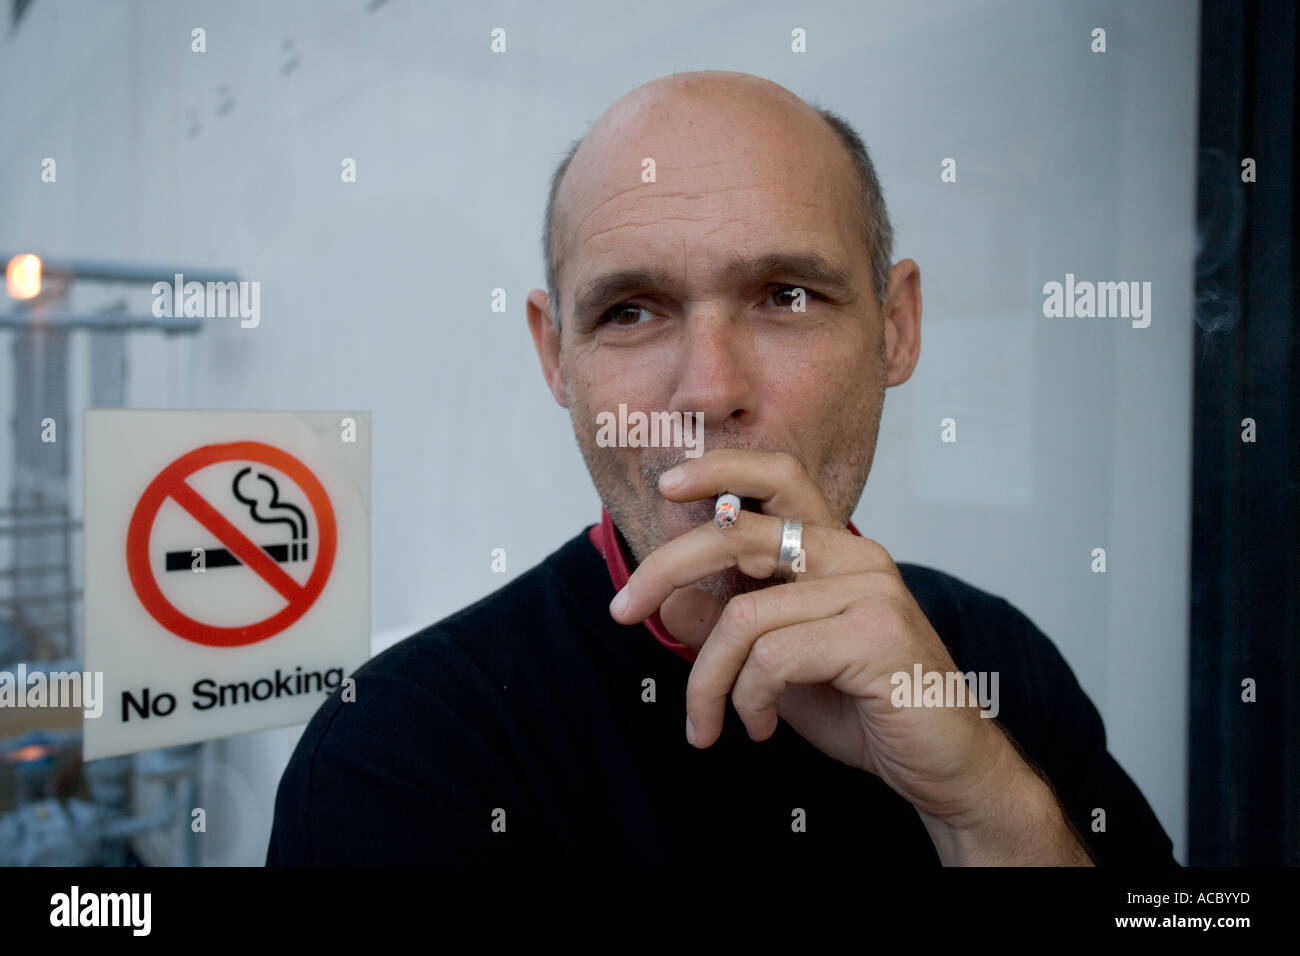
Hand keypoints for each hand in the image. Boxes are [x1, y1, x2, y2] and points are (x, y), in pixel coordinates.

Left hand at [609, 448, 1092, 864]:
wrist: (944, 767)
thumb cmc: (867, 709)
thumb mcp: (778, 668)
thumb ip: (729, 629)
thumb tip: (667, 602)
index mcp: (835, 551)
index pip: (778, 476)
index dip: (720, 469)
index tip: (666, 486)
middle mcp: (856, 555)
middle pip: (736, 531)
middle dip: (663, 568)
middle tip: (620, 612)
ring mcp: (870, 590)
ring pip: (744, 616)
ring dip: (708, 679)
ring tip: (710, 723)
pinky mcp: (876, 634)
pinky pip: (772, 656)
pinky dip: (748, 699)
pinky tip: (760, 727)